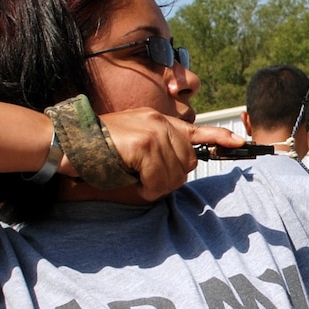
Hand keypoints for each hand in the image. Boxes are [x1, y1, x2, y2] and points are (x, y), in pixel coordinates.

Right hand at [85, 109, 246, 199]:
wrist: (68, 141)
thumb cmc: (98, 149)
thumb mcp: (133, 145)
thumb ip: (157, 152)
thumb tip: (178, 172)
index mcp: (158, 121)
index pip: (199, 129)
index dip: (221, 137)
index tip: (241, 143)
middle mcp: (159, 122)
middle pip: (188, 161)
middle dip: (172, 178)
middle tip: (149, 182)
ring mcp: (153, 131)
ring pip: (175, 173)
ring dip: (158, 186)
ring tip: (139, 182)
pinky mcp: (143, 144)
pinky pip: (158, 177)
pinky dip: (148, 188)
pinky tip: (135, 184)